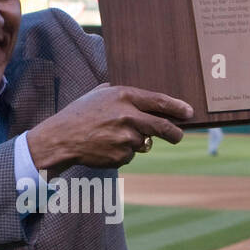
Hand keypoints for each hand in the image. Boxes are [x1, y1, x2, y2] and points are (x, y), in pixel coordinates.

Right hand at [27, 83, 193, 172]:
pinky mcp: (122, 155)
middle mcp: (128, 116)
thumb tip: (143, 97)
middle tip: (178, 135)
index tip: (189, 112)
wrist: (61, 139)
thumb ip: (120, 94)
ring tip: (112, 137)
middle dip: (174, 133)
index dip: (177, 108)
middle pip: (162, 126)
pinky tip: (106, 147)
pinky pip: (131, 155)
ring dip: (135, 142)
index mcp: (124, 96)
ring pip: (143, 142)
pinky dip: (123, 152)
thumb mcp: (98, 94)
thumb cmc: (79, 114)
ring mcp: (126, 137)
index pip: (160, 102)